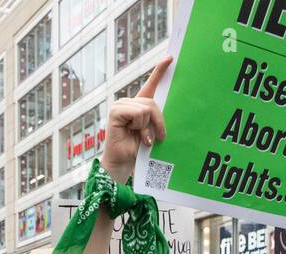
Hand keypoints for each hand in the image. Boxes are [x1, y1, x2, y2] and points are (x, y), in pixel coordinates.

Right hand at [101, 56, 171, 181]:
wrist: (123, 163)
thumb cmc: (137, 149)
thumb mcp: (151, 131)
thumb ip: (156, 118)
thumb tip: (166, 110)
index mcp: (139, 105)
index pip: (150, 84)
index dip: (160, 71)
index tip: (170, 58)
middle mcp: (129, 102)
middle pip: (152, 102)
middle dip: (158, 121)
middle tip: (154, 138)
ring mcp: (120, 105)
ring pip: (146, 108)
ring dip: (147, 127)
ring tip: (142, 139)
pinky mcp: (115, 111)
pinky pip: (138, 113)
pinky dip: (140, 126)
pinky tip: (133, 134)